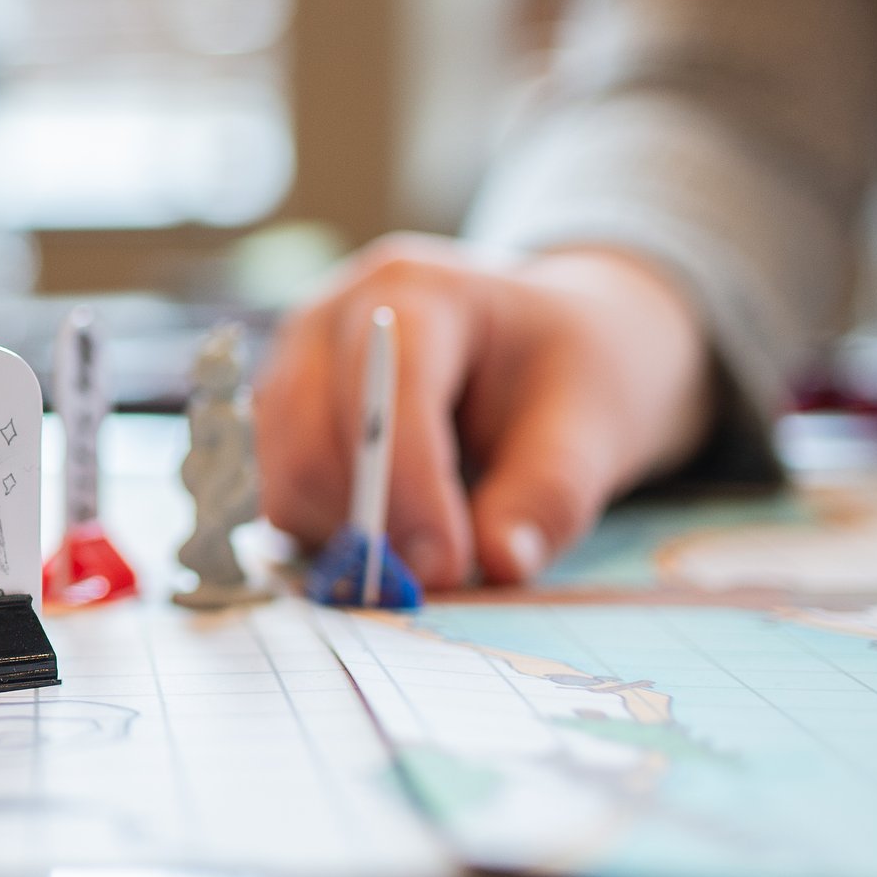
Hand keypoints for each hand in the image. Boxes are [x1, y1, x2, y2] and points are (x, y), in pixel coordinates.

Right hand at [254, 236, 711, 587]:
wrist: (544, 345)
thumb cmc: (568, 369)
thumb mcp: (593, 421)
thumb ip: (549, 493)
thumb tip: (499, 561)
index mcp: (413, 292)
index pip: (383, 391)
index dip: (408, 487)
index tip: (447, 567)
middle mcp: (330, 319)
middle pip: (311, 442)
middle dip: (370, 528)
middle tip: (437, 583)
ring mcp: (295, 367)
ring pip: (285, 479)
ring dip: (347, 539)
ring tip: (429, 552)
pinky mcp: (284, 419)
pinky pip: (282, 495)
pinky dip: (331, 536)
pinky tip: (395, 534)